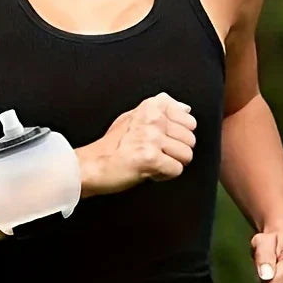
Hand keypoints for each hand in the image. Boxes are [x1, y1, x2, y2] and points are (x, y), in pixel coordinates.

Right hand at [77, 92, 196, 195]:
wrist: (93, 165)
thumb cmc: (112, 145)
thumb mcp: (134, 117)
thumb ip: (160, 109)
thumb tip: (185, 108)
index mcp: (150, 107)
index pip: (190, 121)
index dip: (178, 135)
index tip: (161, 139)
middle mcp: (152, 119)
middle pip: (190, 140)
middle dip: (176, 152)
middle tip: (154, 153)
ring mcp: (151, 138)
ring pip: (186, 156)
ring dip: (171, 164)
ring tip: (151, 161)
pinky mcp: (150, 158)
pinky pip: (176, 170)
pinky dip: (164, 175)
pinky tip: (148, 170)